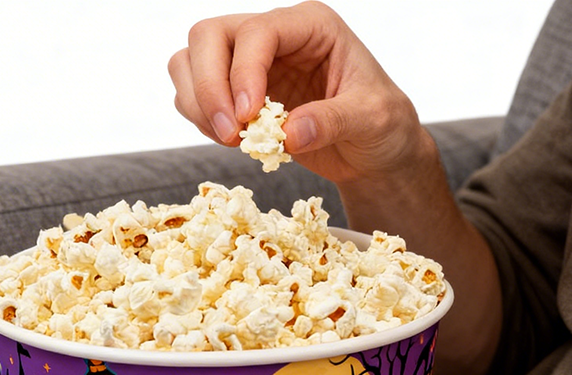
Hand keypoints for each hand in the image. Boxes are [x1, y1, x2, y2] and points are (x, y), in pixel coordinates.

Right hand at [168, 1, 425, 186]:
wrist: (374, 151)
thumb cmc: (382, 125)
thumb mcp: (372, 120)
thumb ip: (333, 121)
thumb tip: (288, 135)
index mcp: (310, 26)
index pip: (256, 32)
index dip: (242, 73)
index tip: (248, 118)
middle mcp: (274, 37)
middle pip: (208, 36)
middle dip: (208, 88)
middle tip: (230, 134)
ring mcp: (249, 64)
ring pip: (189, 62)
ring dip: (198, 104)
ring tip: (232, 139)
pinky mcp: (235, 94)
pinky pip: (193, 96)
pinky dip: (201, 120)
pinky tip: (233, 141)